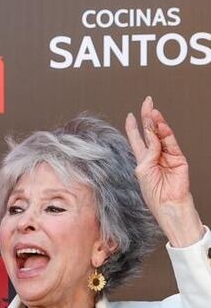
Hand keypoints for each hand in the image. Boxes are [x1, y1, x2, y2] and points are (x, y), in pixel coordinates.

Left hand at [125, 97, 203, 247]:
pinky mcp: (178, 157)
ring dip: (156, 123)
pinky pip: (170, 141)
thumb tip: (151, 136)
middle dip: (147, 118)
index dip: (133, 128)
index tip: (130, 116)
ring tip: (152, 111)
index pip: (137, 140)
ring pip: (161, 135)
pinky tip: (160, 124)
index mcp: (142, 161)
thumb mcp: (143, 172)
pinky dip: (165, 132)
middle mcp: (154, 156)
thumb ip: (147, 153)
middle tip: (146, 103)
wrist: (168, 204)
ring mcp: (167, 155)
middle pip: (150, 133)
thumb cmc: (153, 194)